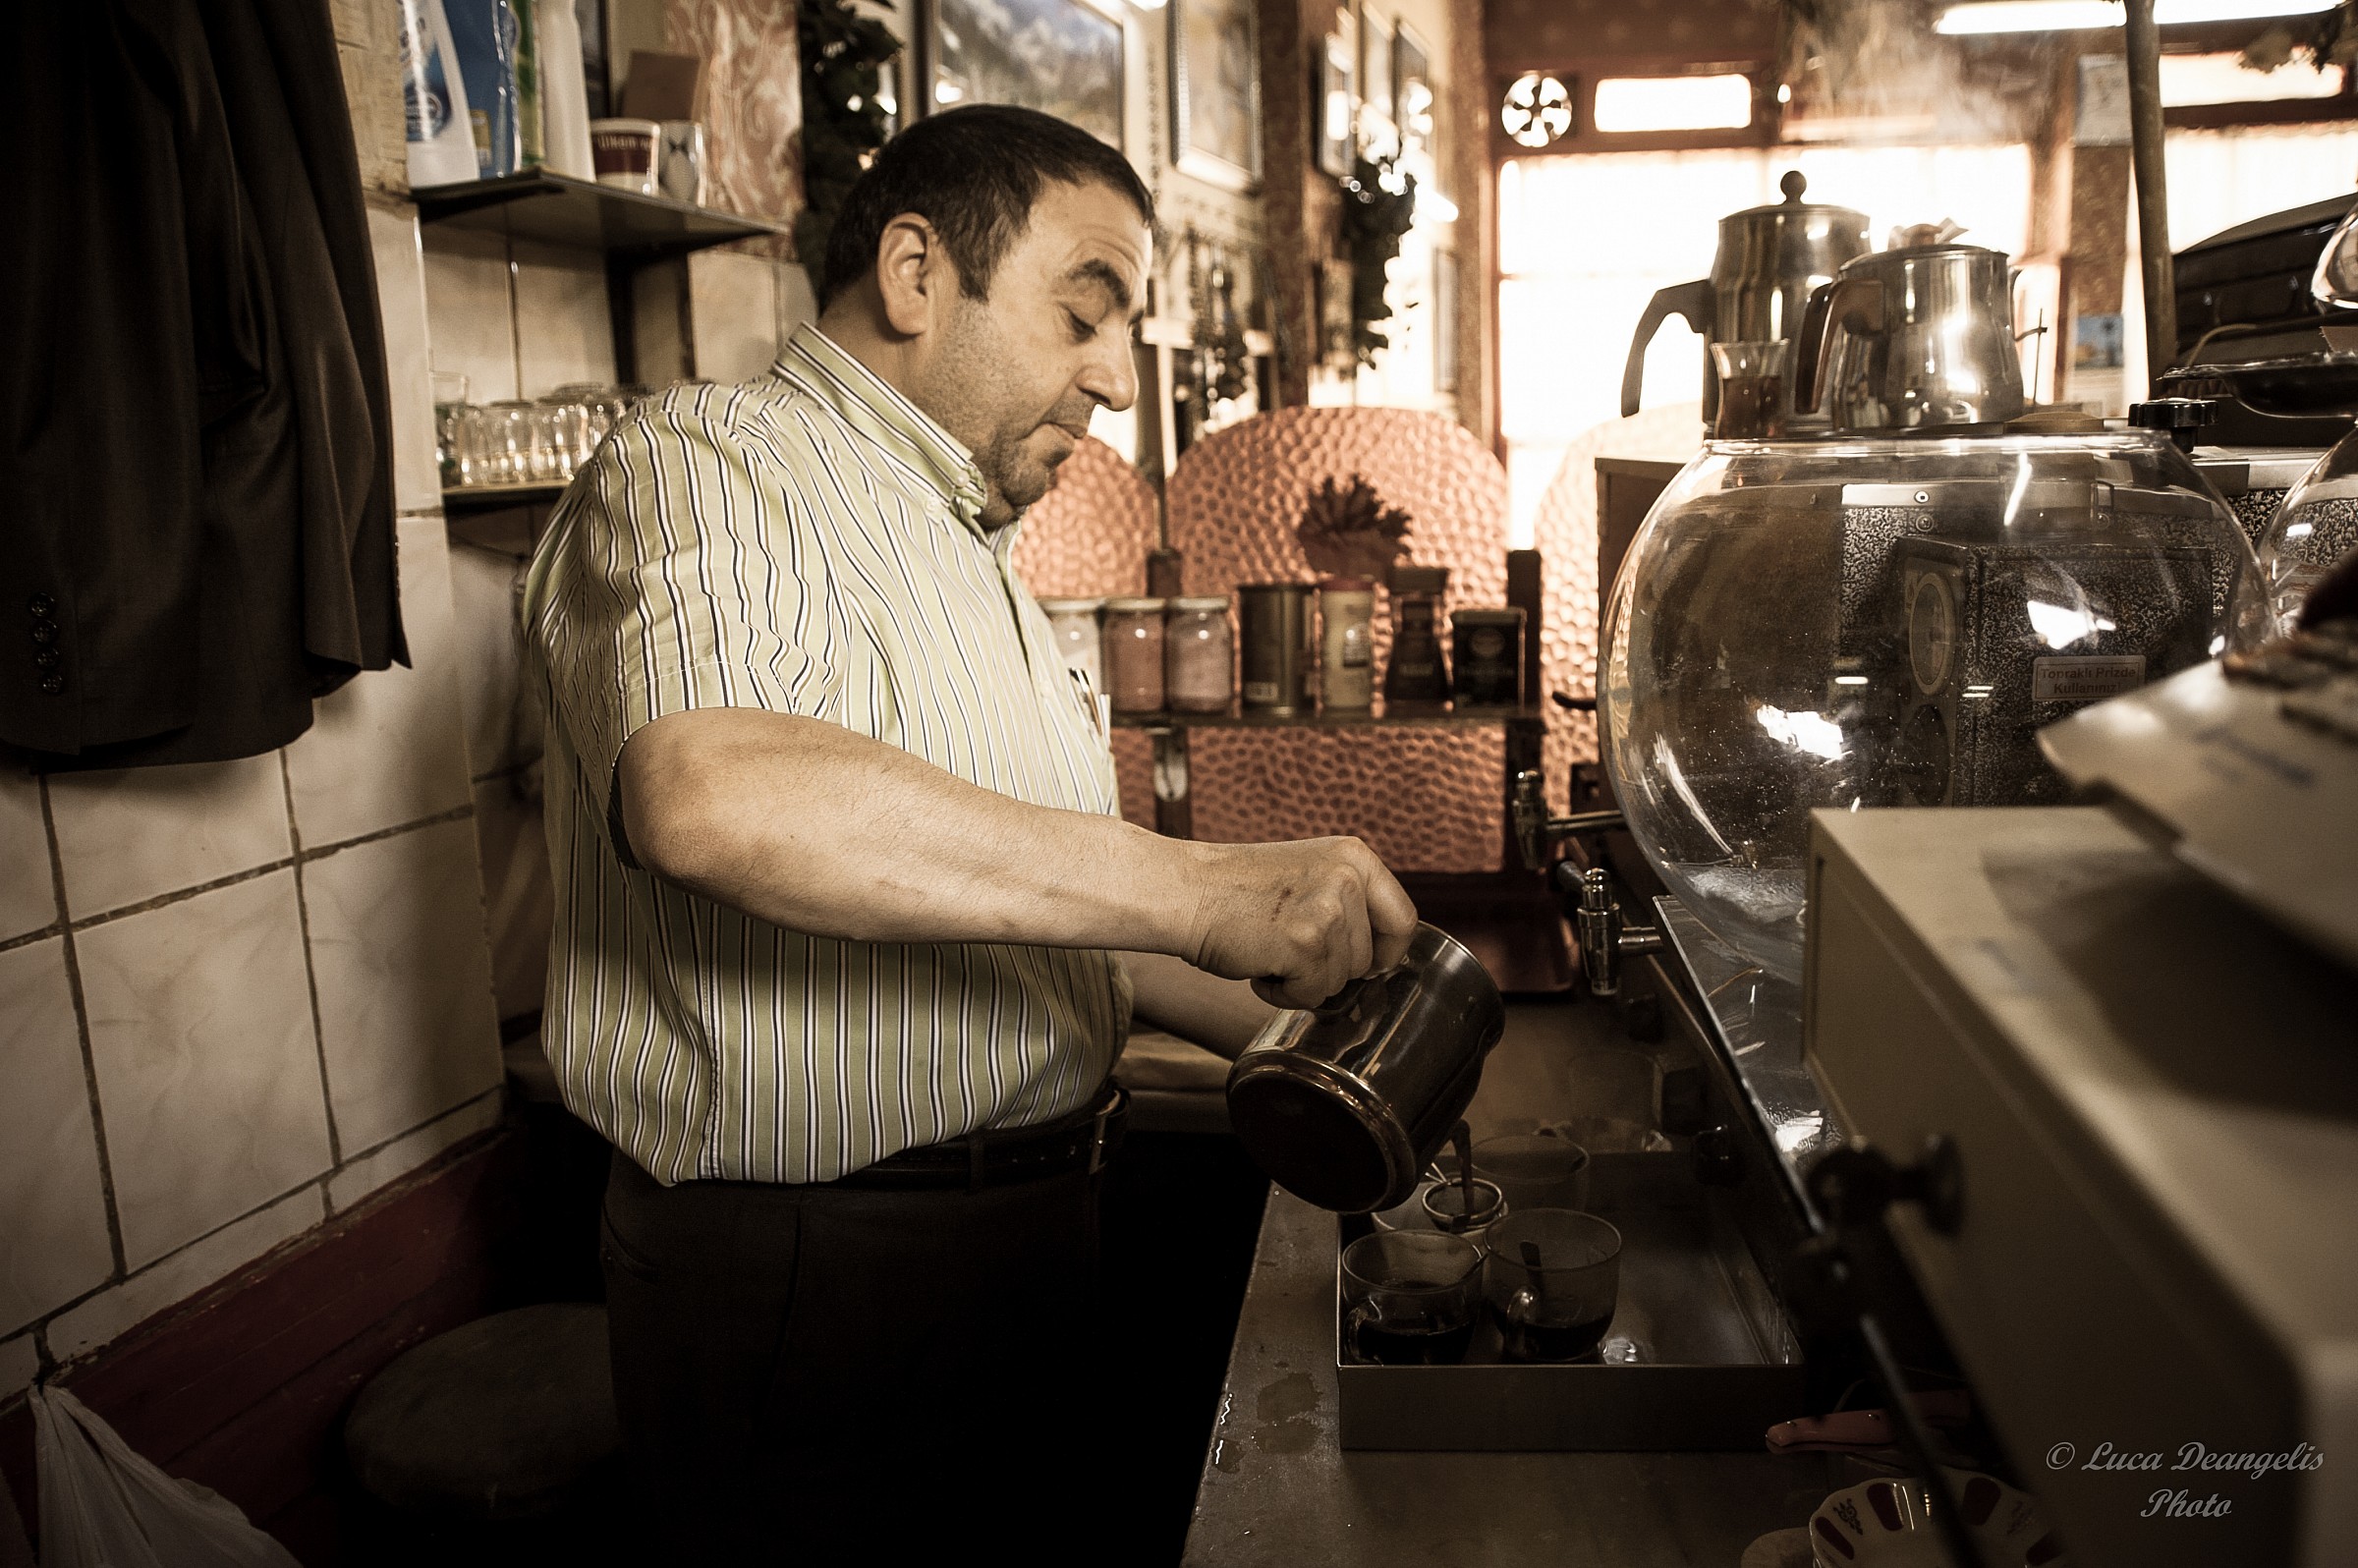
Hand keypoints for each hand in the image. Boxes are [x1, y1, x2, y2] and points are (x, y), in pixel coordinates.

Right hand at [1178, 838, 1418, 1009]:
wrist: (1184, 890)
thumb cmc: (1238, 890)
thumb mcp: (1310, 874)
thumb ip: (1349, 900)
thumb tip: (1385, 957)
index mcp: (1356, 856)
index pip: (1403, 920)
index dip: (1384, 952)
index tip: (1361, 962)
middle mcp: (1348, 878)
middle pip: (1367, 960)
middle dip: (1328, 967)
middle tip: (1284, 943)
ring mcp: (1328, 910)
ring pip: (1339, 982)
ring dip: (1302, 980)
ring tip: (1267, 947)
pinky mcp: (1305, 943)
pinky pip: (1310, 996)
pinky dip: (1280, 993)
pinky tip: (1257, 963)